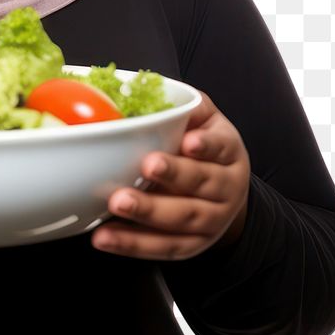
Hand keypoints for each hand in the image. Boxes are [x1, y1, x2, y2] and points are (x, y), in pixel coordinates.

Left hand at [90, 90, 250, 260]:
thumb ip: (178, 105)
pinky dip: (133, 244)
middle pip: (203, 184)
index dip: (206, 145)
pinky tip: (107, 236)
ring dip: (148, 213)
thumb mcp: (199, 119)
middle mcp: (227, 187)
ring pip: (184, 220)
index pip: (221, 146)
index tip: (188, 141)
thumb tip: (134, 86)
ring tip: (117, 203)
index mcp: (227, 151)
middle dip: (174, 176)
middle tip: (145, 166)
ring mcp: (213, 220)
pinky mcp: (193, 245)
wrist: (224, 194)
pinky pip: (164, 248)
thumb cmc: (199, 148)